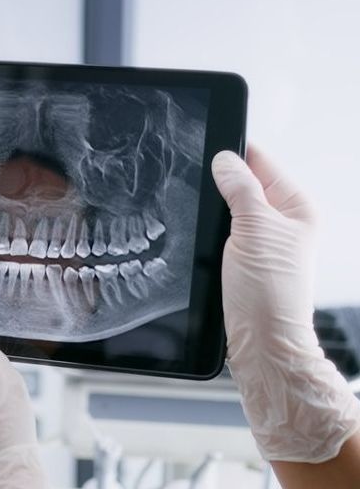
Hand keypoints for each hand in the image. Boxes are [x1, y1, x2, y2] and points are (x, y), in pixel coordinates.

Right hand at [212, 146, 359, 461]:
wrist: (260, 343)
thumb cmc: (269, 292)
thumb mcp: (254, 229)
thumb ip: (240, 189)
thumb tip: (225, 159)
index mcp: (296, 207)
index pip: (262, 163)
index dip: (234, 153)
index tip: (206, 145)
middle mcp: (281, 223)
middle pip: (243, 185)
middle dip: (218, 183)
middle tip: (193, 181)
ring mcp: (260, 243)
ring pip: (229, 210)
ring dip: (212, 210)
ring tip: (197, 212)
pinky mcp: (241, 262)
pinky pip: (221, 234)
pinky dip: (209, 232)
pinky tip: (200, 238)